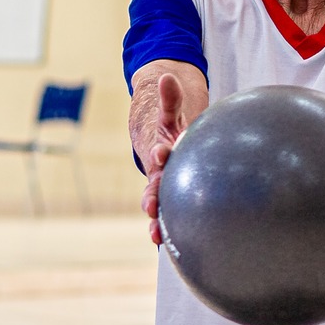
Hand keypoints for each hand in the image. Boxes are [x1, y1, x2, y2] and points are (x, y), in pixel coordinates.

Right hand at [140, 72, 187, 245]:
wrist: (160, 147)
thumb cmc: (170, 129)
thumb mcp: (169, 114)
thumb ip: (169, 99)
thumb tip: (167, 77)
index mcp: (158, 152)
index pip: (158, 153)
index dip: (160, 153)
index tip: (161, 153)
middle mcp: (158, 174)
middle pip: (153, 186)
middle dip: (151, 197)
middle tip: (152, 207)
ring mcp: (164, 188)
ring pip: (158, 206)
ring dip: (156, 221)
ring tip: (155, 237)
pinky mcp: (172, 199)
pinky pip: (170, 216)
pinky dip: (168, 231)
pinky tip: (171, 247)